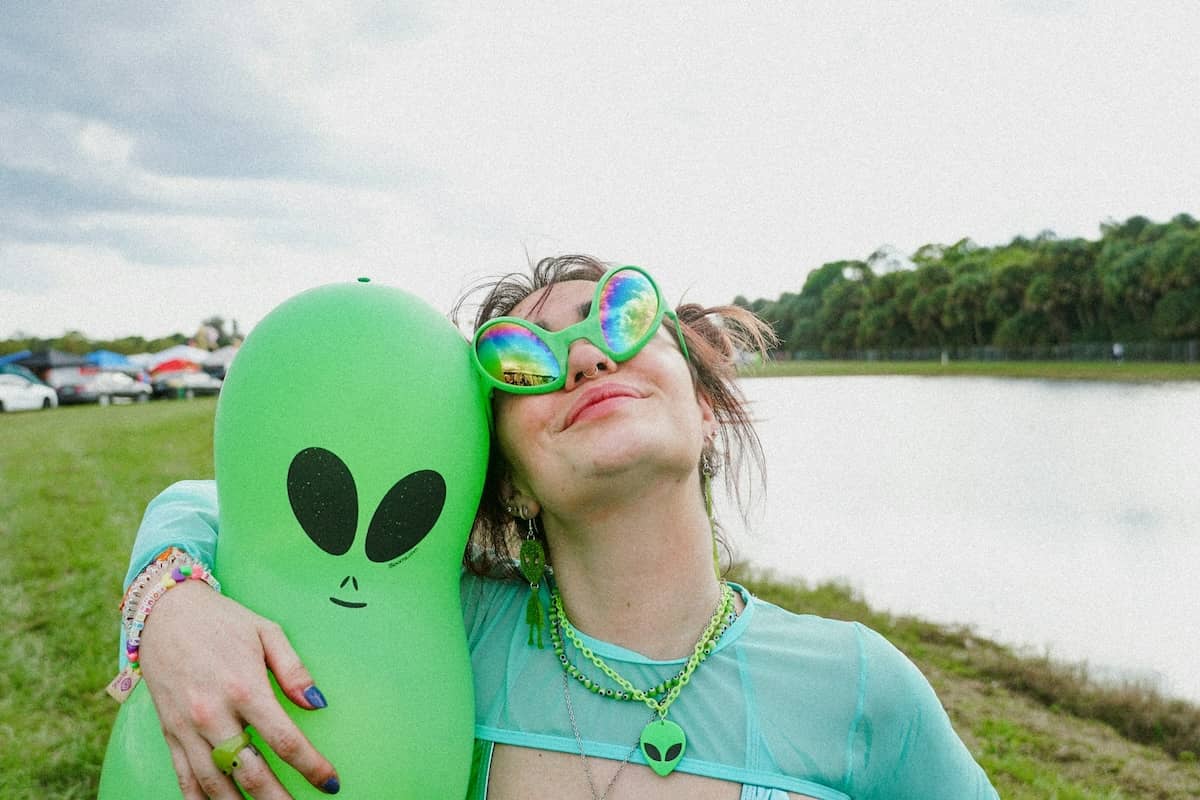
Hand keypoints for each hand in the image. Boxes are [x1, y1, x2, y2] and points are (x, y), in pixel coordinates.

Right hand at [138, 581, 340, 797]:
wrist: (165, 612)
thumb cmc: (222, 620)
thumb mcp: (266, 632)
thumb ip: (294, 670)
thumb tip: (317, 704)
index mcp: (245, 688)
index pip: (284, 740)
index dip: (312, 766)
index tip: (331, 783)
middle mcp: (213, 714)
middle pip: (252, 773)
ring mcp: (187, 728)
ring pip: (216, 784)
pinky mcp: (169, 733)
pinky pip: (184, 778)